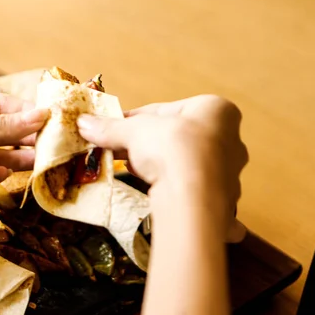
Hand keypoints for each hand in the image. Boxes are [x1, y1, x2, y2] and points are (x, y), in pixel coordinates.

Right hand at [77, 94, 247, 240]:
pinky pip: (198, 195)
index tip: (112, 127)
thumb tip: (83, 122)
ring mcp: (230, 174)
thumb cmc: (171, 148)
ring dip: (163, 167)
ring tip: (136, 171)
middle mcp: (231, 140)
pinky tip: (163, 193)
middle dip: (149, 144)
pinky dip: (178, 191)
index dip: (134, 119)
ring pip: (188, 166)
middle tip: (121, 150)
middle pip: (178, 139)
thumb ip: (110, 127)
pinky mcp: (224, 203)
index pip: (166, 111)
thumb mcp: (133, 131)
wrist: (192, 197)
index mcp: (216, 111)